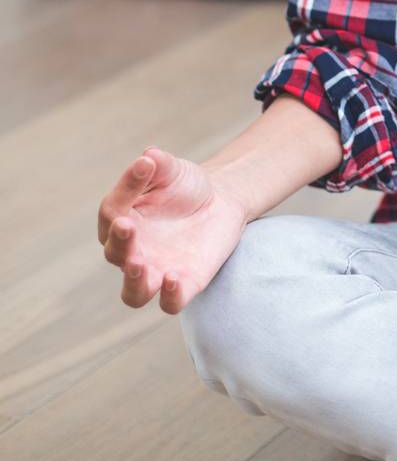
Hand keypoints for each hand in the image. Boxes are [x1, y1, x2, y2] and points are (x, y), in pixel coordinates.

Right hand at [98, 147, 247, 313]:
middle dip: (120, 243)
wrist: (221, 201)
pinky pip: (170, 303)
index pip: (111, 211)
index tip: (144, 167)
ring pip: (133, 294)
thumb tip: (148, 157)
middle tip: (128, 228)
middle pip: (114, 255)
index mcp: (121, 220)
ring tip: (140, 264)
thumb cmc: (185, 186)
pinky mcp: (185, 284)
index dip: (124, 190)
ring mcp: (156, 271)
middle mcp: (132, 251)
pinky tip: (173, 280)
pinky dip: (169, 297)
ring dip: (133, 281)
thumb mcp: (172, 169)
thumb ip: (157, 163)